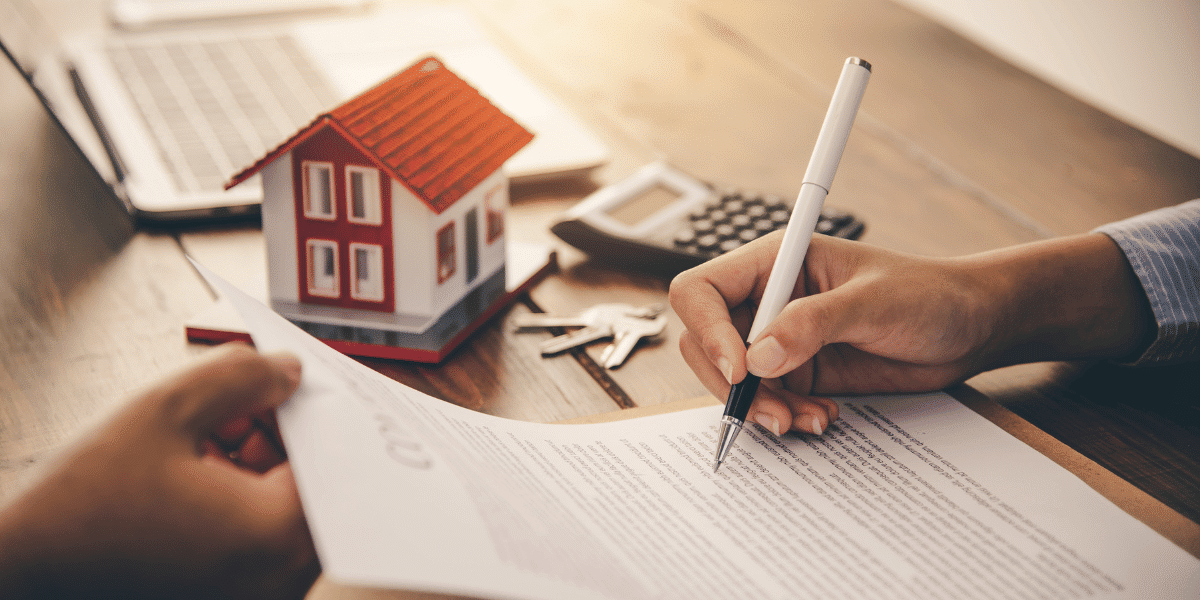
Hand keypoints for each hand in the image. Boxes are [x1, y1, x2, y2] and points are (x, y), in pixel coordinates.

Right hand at [0, 344, 319, 599]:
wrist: (18, 581)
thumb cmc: (80, 509)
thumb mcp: (161, 411)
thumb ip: (240, 377)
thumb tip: (290, 373)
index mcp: (277, 537)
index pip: (334, 457)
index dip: (308, 412)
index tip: (284, 384)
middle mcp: (283, 581)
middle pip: (315, 486)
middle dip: (280, 437)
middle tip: (235, 407)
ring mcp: (262, 599)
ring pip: (286, 512)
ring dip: (258, 467)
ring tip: (202, 442)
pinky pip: (261, 542)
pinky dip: (240, 503)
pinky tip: (193, 478)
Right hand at [669, 232, 1153, 437]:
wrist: (969, 330)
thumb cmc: (930, 294)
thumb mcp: (875, 302)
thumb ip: (814, 323)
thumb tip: (759, 355)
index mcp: (775, 262)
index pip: (702, 290)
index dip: (708, 330)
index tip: (740, 368)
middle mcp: (766, 300)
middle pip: (705, 343)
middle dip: (731, 383)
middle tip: (773, 409)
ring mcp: (779, 340)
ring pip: (731, 382)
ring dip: (759, 408)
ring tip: (806, 419)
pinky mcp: (796, 374)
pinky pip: (765, 402)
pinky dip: (782, 417)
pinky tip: (820, 416)